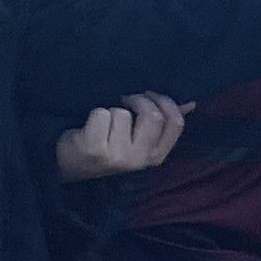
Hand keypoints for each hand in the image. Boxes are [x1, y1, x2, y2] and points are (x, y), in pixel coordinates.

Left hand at [56, 91, 186, 180]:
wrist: (71, 164)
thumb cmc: (107, 145)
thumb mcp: (139, 139)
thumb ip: (164, 123)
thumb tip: (190, 104)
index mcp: (157, 156)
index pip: (176, 123)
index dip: (165, 102)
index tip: (149, 96)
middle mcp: (140, 160)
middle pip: (153, 116)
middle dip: (138, 100)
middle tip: (125, 100)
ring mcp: (118, 156)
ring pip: (122, 114)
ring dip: (111, 111)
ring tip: (104, 124)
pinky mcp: (95, 149)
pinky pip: (102, 115)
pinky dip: (94, 115)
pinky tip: (89, 127)